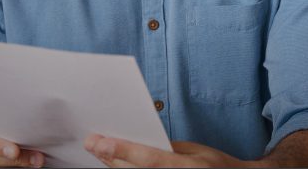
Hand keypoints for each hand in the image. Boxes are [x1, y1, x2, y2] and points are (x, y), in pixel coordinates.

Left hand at [85, 134, 258, 167]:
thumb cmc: (216, 166)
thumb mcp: (194, 151)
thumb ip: (166, 149)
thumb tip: (133, 145)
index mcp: (187, 168)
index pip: (149, 159)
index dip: (122, 151)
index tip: (99, 142)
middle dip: (110, 158)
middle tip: (91, 143)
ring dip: (114, 167)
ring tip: (100, 153)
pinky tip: (116, 164)